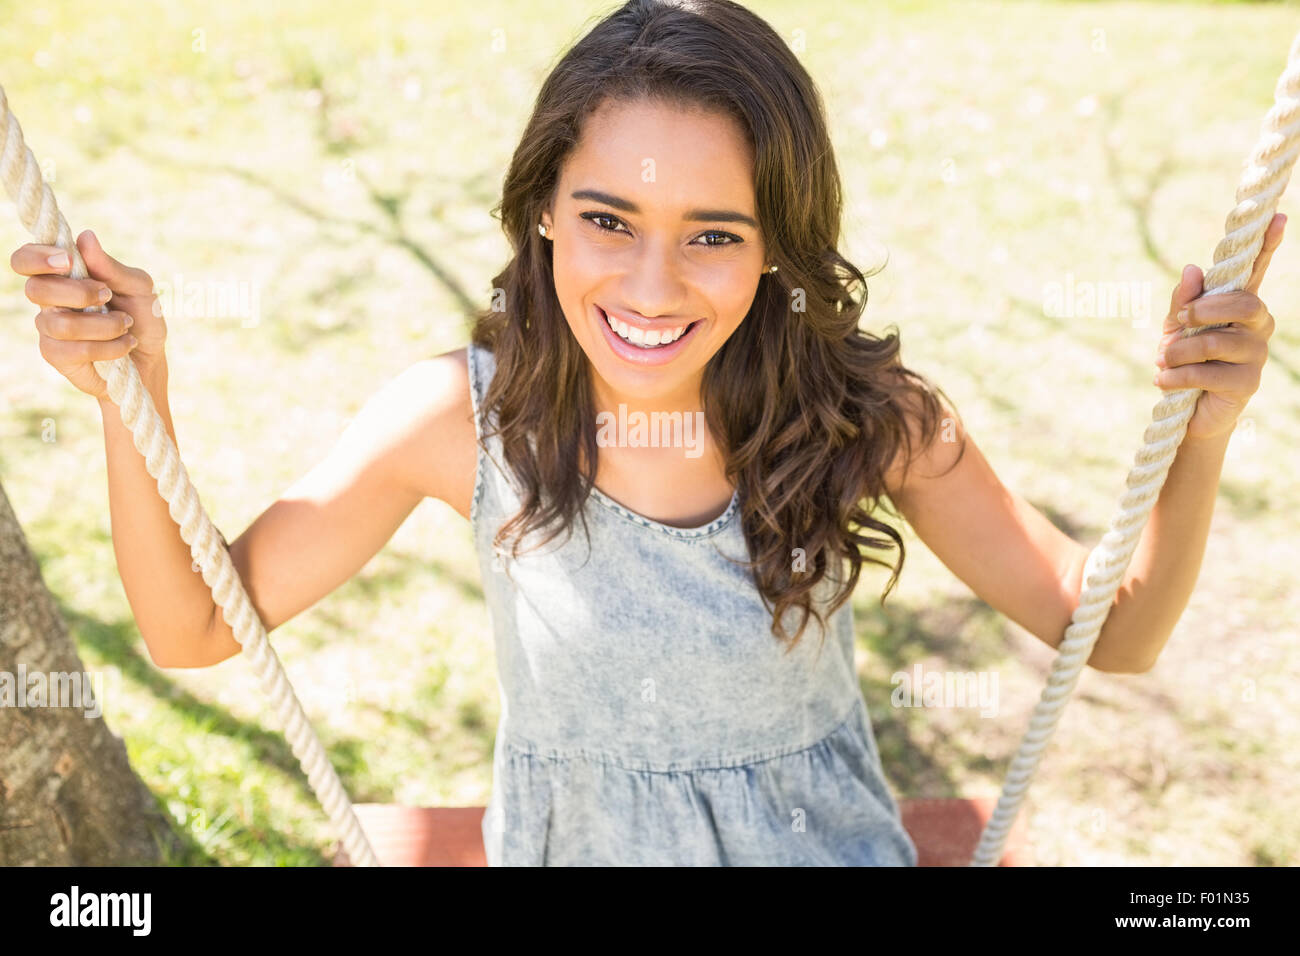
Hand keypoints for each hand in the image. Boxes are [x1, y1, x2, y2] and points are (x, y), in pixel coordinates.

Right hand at [10, 229, 164, 401]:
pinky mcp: (57, 355)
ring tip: (126, 324)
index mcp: (62, 275)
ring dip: (104, 325)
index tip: (68, 260)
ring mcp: (49, 328)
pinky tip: (126, 344)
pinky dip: (109, 347)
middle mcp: (49, 300)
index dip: (36, 257)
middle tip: (107, 295)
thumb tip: (85, 236)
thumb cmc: (141, 315)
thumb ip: (111, 266)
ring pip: (61, 324)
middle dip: (78, 292)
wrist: (150, 356)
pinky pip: (74, 350)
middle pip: (36, 289)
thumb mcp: (138, 287)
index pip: (25, 259)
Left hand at [1153, 213, 1283, 441]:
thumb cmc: (1183, 361)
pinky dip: (1179, 375)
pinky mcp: (1247, 383)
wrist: (1185, 410)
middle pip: (1244, 303)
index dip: (1266, 245)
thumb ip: (1182, 300)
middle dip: (1204, 308)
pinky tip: (1164, 380)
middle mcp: (1256, 325)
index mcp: (1238, 305)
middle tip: (1179, 320)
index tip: (1276, 216)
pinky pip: (1209, 372)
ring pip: (1220, 340)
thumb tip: (1193, 269)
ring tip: (1162, 361)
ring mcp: (1256, 354)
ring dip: (1181, 351)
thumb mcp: (1175, 327)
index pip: (1256, 270)